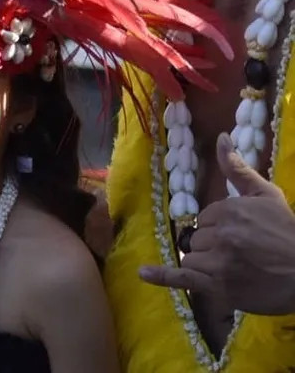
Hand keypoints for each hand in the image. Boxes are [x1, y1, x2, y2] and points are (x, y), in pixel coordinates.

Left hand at [139, 132, 294, 313]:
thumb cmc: (287, 233)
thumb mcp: (266, 195)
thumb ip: (237, 169)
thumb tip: (221, 137)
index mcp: (226, 210)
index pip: (204, 218)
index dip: (220, 227)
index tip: (241, 235)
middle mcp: (219, 235)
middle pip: (197, 238)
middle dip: (213, 245)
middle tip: (242, 254)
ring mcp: (217, 262)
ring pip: (192, 257)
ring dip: (206, 263)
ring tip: (235, 269)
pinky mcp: (218, 287)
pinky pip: (183, 277)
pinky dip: (162, 277)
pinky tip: (144, 273)